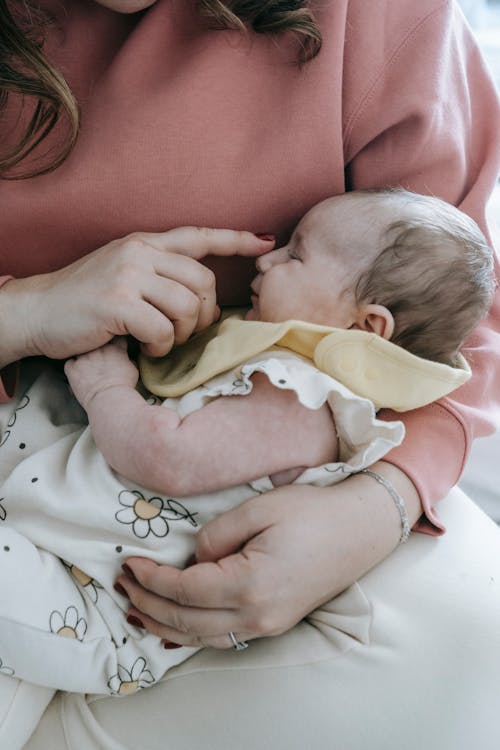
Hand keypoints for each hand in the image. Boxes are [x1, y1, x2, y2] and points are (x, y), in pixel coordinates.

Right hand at [0, 228, 273, 364]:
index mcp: (144, 242)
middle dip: (204, 316)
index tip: (267, 243)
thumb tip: (198, 295)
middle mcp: (140, 252)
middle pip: (203, 282)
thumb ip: (157, 273)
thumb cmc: (82, 301)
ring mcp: (128, 274)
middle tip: (185, 333)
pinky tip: (145, 348)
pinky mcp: (117, 302)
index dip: (237, 239)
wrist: (35, 311)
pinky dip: (161, 347)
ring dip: (182, 335)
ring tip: (161, 342)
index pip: (200, 236)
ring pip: (187, 307)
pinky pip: (163, 330)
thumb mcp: (122, 273)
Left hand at [64, 337, 137, 409]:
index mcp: (115, 349)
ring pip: (81, 351)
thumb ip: (127, 360)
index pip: (115, 337)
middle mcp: (98, 349)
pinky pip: (69, 363)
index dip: (115, 342)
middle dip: (98, 348)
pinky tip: (78, 374)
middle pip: (96, 341)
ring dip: (85, 357)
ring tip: (89, 368)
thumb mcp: (133, 370)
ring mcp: (84, 357)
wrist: (109, 398)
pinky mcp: (73, 368)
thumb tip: (126, 360)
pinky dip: (73, 368)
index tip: (115, 348)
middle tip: (101, 360)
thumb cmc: (123, 387)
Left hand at [115, 465, 421, 648]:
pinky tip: (175, 625)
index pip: (184, 590)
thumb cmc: (312, 512)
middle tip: (121, 584)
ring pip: (201, 637)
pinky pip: (221, 637)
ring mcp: (267, 624)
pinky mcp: (274, 622)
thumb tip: (193, 558)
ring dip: (164, 625)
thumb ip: (216, 534)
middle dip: (148, 604)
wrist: (360, 529)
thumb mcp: (259, 509)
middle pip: (186, 620)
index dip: (151, 579)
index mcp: (251, 583)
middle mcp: (257, 614)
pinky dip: (191, 633)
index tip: (129, 564)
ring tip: (136, 608)